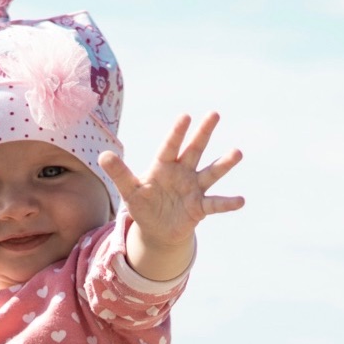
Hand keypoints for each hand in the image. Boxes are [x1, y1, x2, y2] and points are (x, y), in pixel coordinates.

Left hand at [101, 112, 244, 282]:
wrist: (158, 229)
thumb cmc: (144, 204)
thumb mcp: (129, 190)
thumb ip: (119, 173)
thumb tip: (103, 155)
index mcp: (163, 166)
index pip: (170, 146)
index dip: (177, 133)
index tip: (185, 116)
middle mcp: (182, 173)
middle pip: (194, 150)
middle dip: (203, 133)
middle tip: (214, 113)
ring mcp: (194, 189)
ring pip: (210, 173)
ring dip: (224, 164)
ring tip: (237, 152)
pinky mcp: (200, 207)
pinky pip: (215, 204)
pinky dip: (227, 203)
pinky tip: (240, 201)